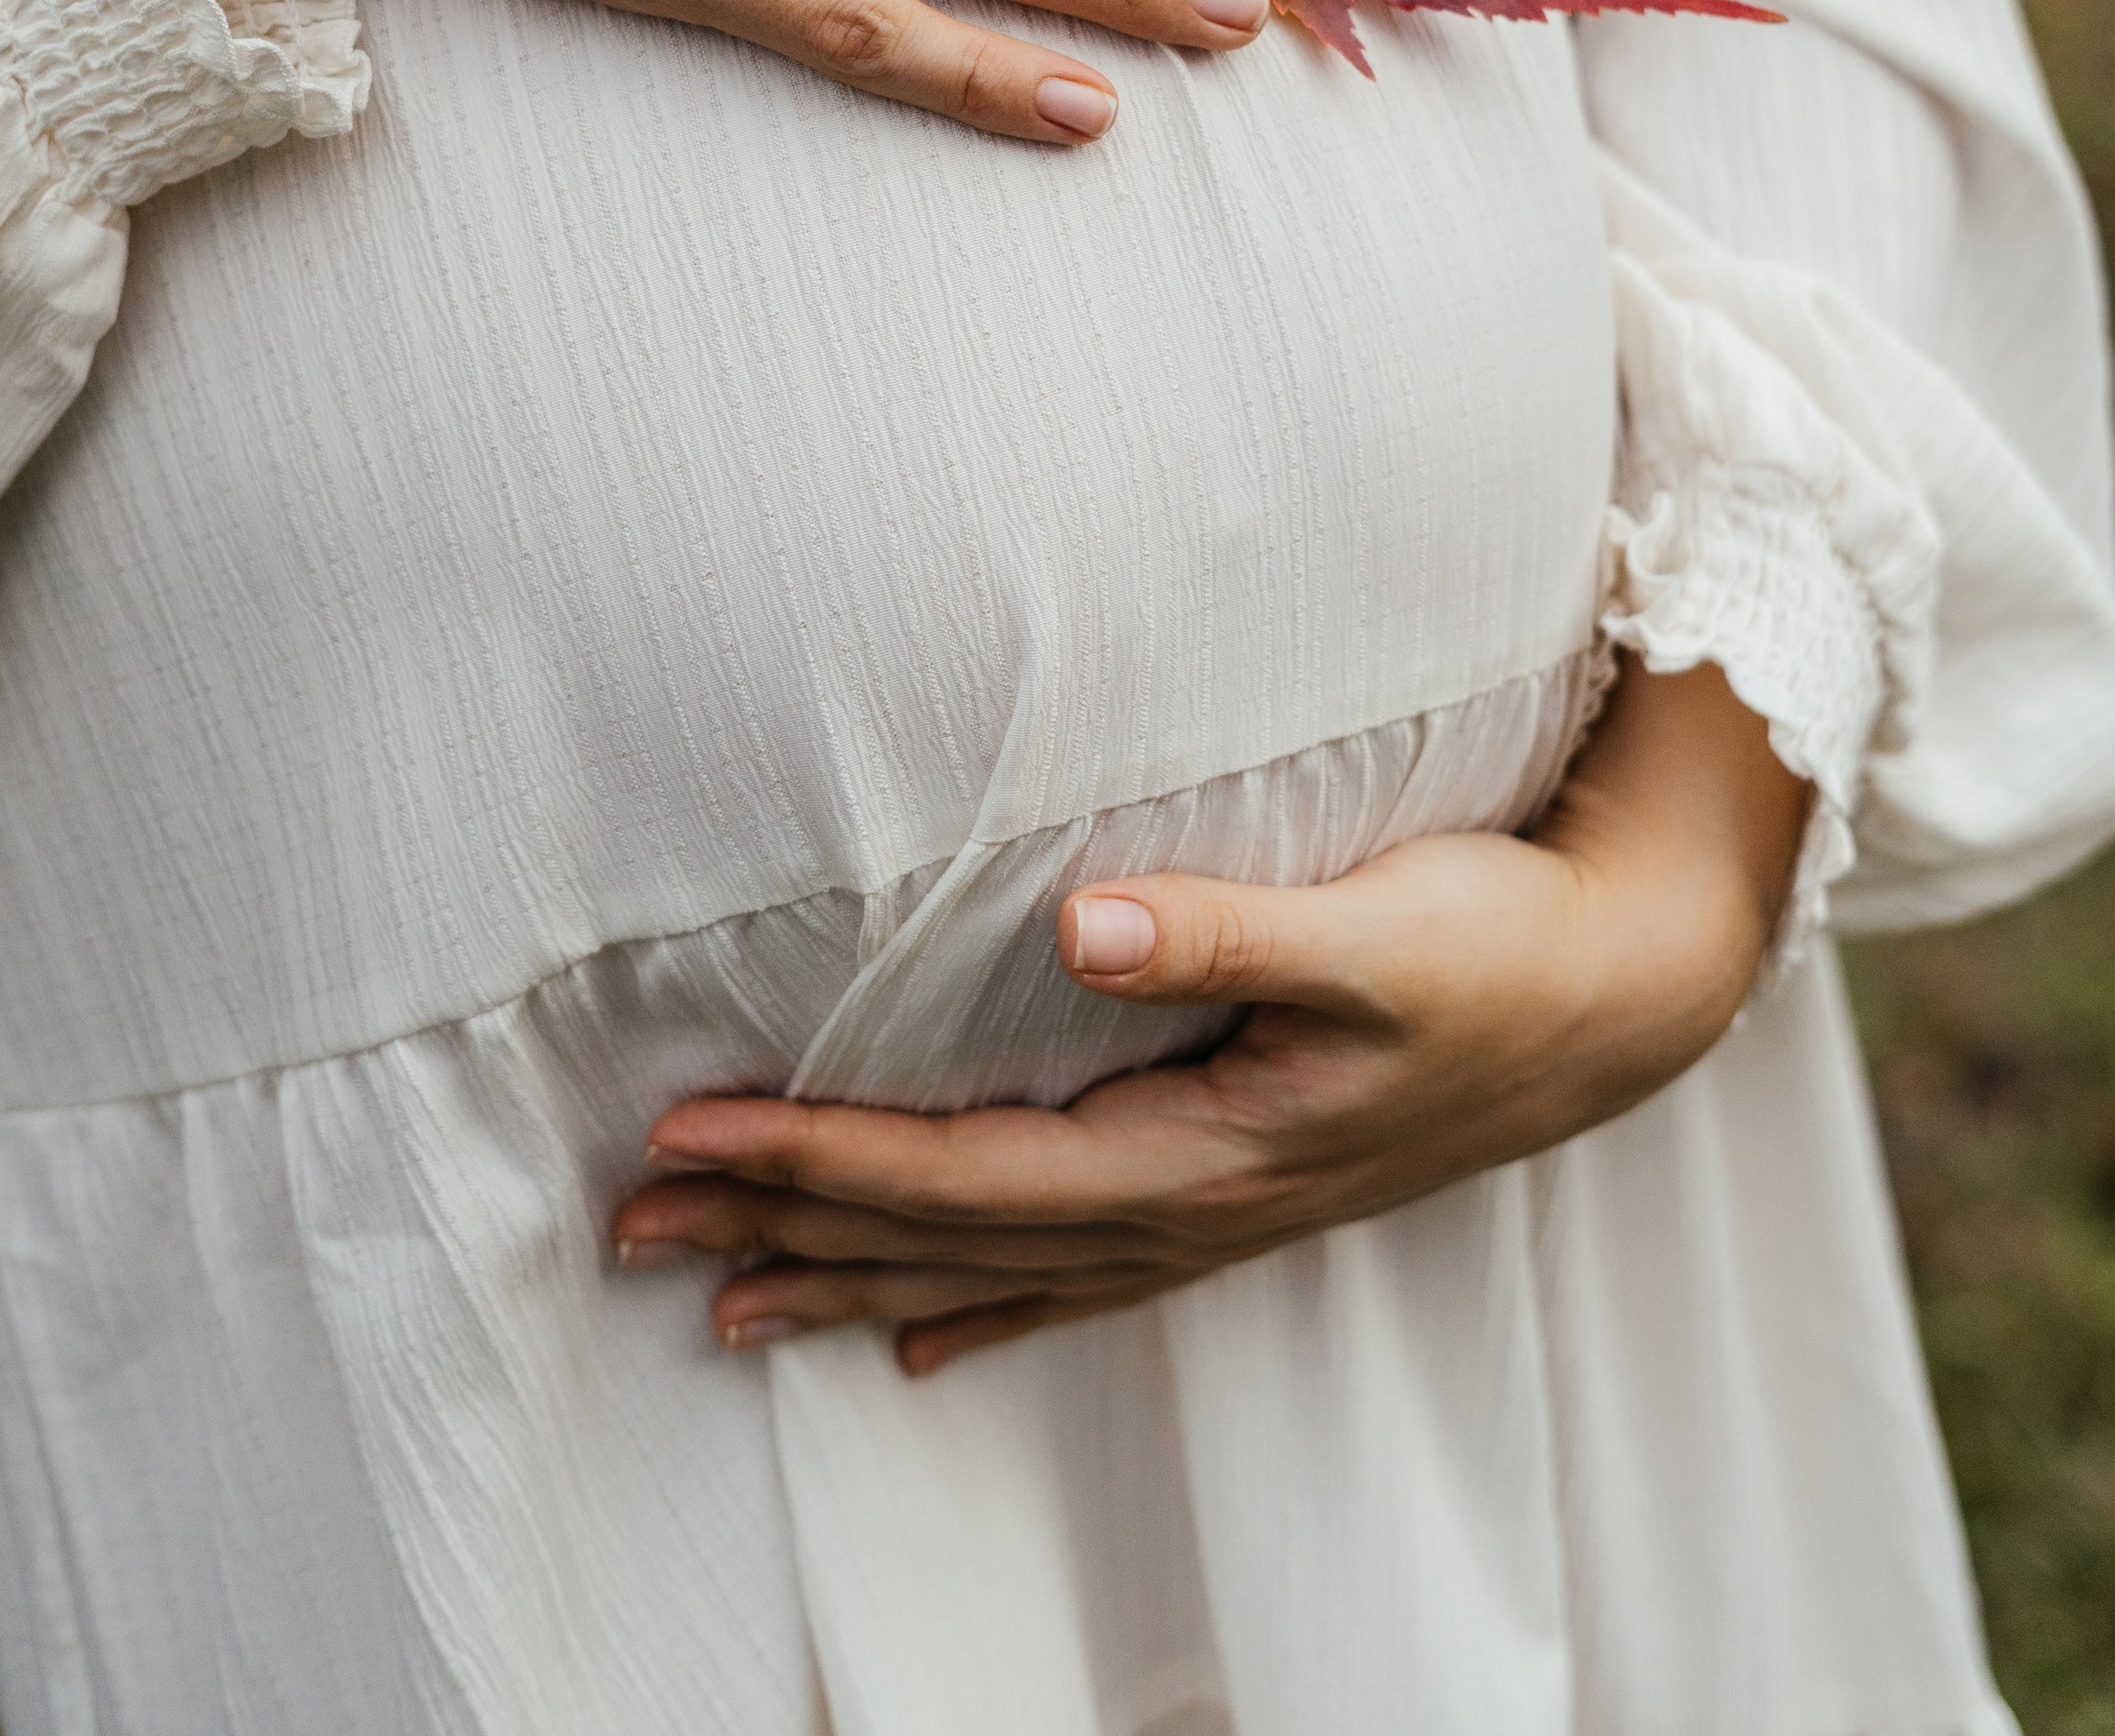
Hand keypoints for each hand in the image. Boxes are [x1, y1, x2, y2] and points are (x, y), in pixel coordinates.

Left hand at [614, 661, 1808, 1369]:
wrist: (1626, 996)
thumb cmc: (1497, 944)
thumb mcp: (1372, 929)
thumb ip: (1221, 928)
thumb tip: (1072, 918)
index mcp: (1204, 1148)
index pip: (965, 1173)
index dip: (819, 1162)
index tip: (690, 1140)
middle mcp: (1193, 1205)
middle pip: (952, 1239)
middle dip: (790, 1231)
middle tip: (635, 1227)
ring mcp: (1217, 1214)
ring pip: (998, 1273)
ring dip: (858, 1278)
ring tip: (727, 1302)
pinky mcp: (1243, 1191)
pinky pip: (1078, 1280)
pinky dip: (983, 1310)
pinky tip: (919, 1344)